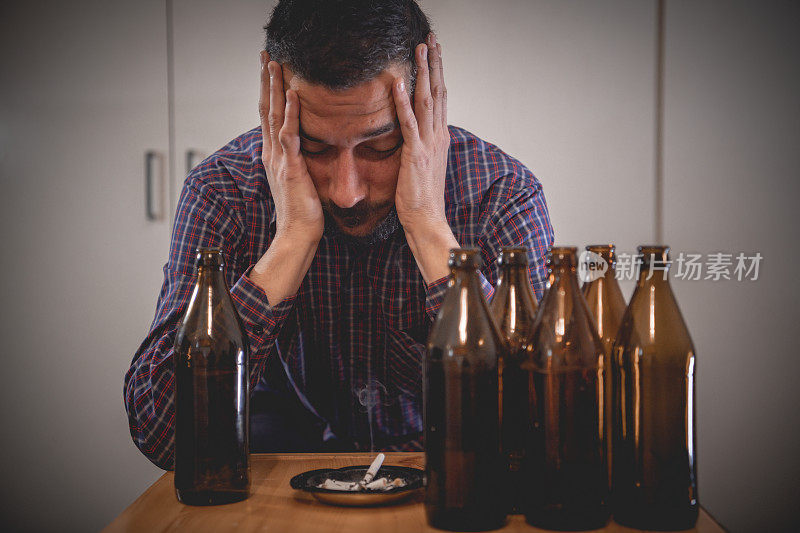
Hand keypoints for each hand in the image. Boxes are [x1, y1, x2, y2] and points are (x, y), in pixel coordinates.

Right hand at [258, 51, 323, 244]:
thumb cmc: (303, 212)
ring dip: (275, 88)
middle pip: (266, 109)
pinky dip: (292, 113)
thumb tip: (306, 150)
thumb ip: (298, 162)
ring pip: (274, 116)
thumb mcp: (298, 181)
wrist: (297, 235)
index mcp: (274, 157)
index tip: (270, 70)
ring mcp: (278, 160)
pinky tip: (295, 94)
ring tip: (274, 63)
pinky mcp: (290, 167)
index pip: (270, 117)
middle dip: (266, 81)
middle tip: (265, 55)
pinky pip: (290, 134)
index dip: (269, 92)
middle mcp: (271, 154)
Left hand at [393, 33, 449, 233]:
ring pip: (428, 100)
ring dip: (423, 73)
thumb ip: (419, 147)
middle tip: (431, 39)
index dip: (437, 73)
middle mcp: (438, 136)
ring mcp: (428, 144)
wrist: (427, 220)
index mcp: (440, 138)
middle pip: (439, 91)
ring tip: (419, 49)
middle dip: (434, 63)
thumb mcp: (422, 166)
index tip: (434, 52)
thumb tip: (412, 136)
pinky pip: (409, 123)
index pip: (441, 98)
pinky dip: (403, 103)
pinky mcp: (416, 154)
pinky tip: (397, 84)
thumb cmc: (421, 198)